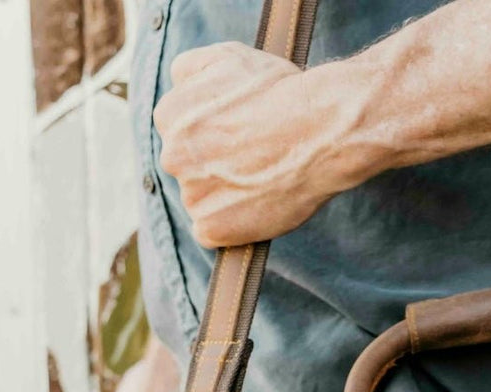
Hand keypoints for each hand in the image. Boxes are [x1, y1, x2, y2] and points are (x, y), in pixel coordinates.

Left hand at [154, 43, 357, 247]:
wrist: (321, 132)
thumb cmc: (281, 93)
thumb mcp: (227, 57)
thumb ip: (189, 70)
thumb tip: (179, 86)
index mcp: (169, 117)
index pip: (182, 138)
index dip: (214, 141)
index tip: (241, 142)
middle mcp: (173, 156)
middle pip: (190, 171)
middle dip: (217, 169)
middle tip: (256, 163)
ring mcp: (193, 195)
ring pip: (202, 203)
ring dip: (226, 199)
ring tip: (262, 183)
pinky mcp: (214, 228)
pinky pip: (212, 235)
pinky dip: (232, 229)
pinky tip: (256, 208)